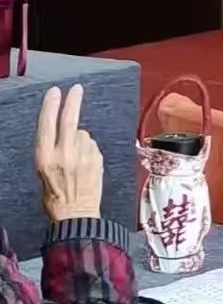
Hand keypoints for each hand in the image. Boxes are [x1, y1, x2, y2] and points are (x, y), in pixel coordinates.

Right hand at [34, 86, 103, 223]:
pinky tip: (85, 165)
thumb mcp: (44, 172)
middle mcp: (64, 155)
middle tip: (76, 88)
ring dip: (80, 140)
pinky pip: (92, 146)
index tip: (55, 92)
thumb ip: (54, 150)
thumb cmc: (55, 196)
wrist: (76, 215)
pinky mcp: (97, 159)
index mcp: (45, 159)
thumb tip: (66, 132)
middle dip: (72, 102)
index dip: (50, 107)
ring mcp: (83, 156)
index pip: (47, 126)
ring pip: (83, 135)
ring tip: (76, 160)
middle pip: (69, 121)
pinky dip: (89, 149)